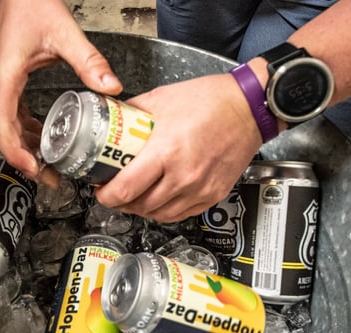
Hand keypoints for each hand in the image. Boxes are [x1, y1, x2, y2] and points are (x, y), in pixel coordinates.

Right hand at [0, 0, 122, 184]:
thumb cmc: (30, 5)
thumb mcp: (64, 33)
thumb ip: (89, 62)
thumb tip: (110, 87)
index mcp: (4, 77)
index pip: (1, 126)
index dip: (15, 152)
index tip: (33, 168)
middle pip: (3, 134)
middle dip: (25, 159)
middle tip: (51, 177)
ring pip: (6, 128)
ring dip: (26, 148)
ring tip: (50, 166)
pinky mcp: (6, 83)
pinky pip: (11, 116)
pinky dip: (26, 132)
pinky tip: (43, 139)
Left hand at [94, 73, 263, 221]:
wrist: (250, 107)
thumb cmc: (212, 100)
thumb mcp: (162, 99)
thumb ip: (134, 113)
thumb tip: (113, 120)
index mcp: (166, 151)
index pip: (125, 189)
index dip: (106, 196)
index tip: (100, 190)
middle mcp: (183, 175)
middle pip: (139, 206)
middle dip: (120, 203)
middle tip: (113, 193)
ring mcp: (200, 188)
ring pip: (159, 215)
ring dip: (141, 210)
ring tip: (133, 198)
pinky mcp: (212, 194)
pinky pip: (181, 214)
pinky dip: (165, 211)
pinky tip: (158, 201)